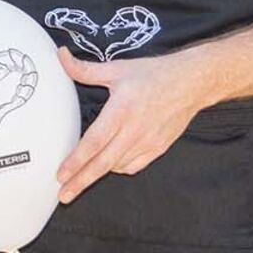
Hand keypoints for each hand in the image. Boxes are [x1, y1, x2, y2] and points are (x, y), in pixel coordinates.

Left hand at [55, 46, 212, 203]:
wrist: (192, 82)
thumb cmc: (154, 74)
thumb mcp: (117, 69)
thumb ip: (85, 69)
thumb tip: (61, 56)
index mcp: (121, 111)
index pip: (93, 142)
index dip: (76, 161)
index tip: (60, 175)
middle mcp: (134, 131)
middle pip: (103, 164)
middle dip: (81, 181)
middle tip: (63, 195)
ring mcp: (148, 142)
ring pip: (117, 166)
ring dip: (98, 173)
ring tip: (80, 178)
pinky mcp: (158, 148)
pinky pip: (133, 166)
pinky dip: (118, 168)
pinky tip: (108, 164)